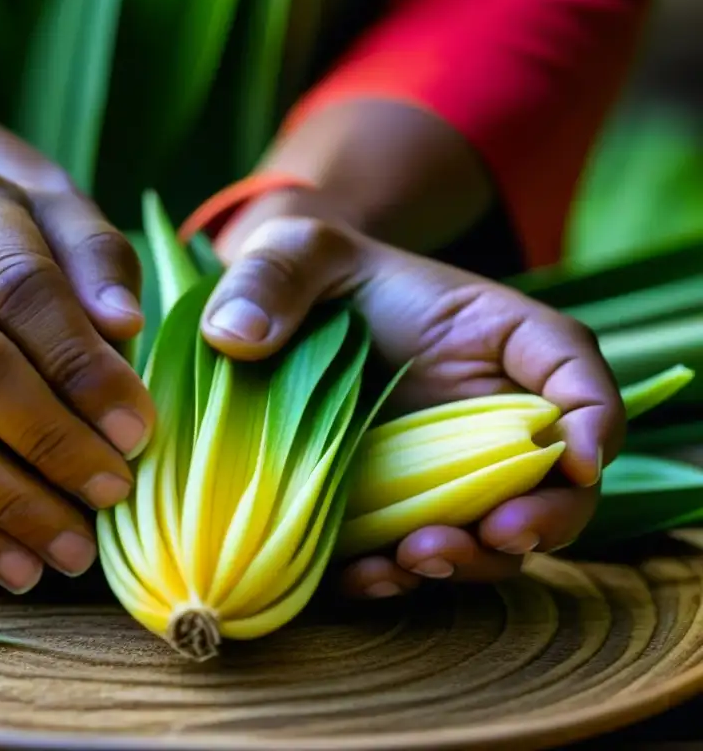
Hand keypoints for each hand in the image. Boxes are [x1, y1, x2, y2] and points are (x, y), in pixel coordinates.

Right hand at [0, 164, 154, 592]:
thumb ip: (101, 267)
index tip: (137, 433)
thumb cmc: (24, 246)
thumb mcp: (71, 227)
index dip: (83, 368)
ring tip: (63, 557)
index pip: (22, 288)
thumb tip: (122, 327)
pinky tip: (0, 562)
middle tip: (110, 498)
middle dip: (46, 447)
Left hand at [202, 188, 624, 597]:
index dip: (594, 419)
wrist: (279, 326)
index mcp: (495, 337)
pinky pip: (417, 553)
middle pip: (556, 479)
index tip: (578, 461)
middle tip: (492, 534)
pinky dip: (399, 575)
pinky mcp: (397, 506)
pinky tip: (363, 576)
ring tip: (411, 559)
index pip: (572, 368)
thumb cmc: (309, 276)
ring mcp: (446, 468)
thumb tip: (236, 336)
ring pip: (493, 532)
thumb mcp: (295, 253)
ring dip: (469, 559)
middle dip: (540, 519)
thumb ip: (273, 280)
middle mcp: (487, 412)